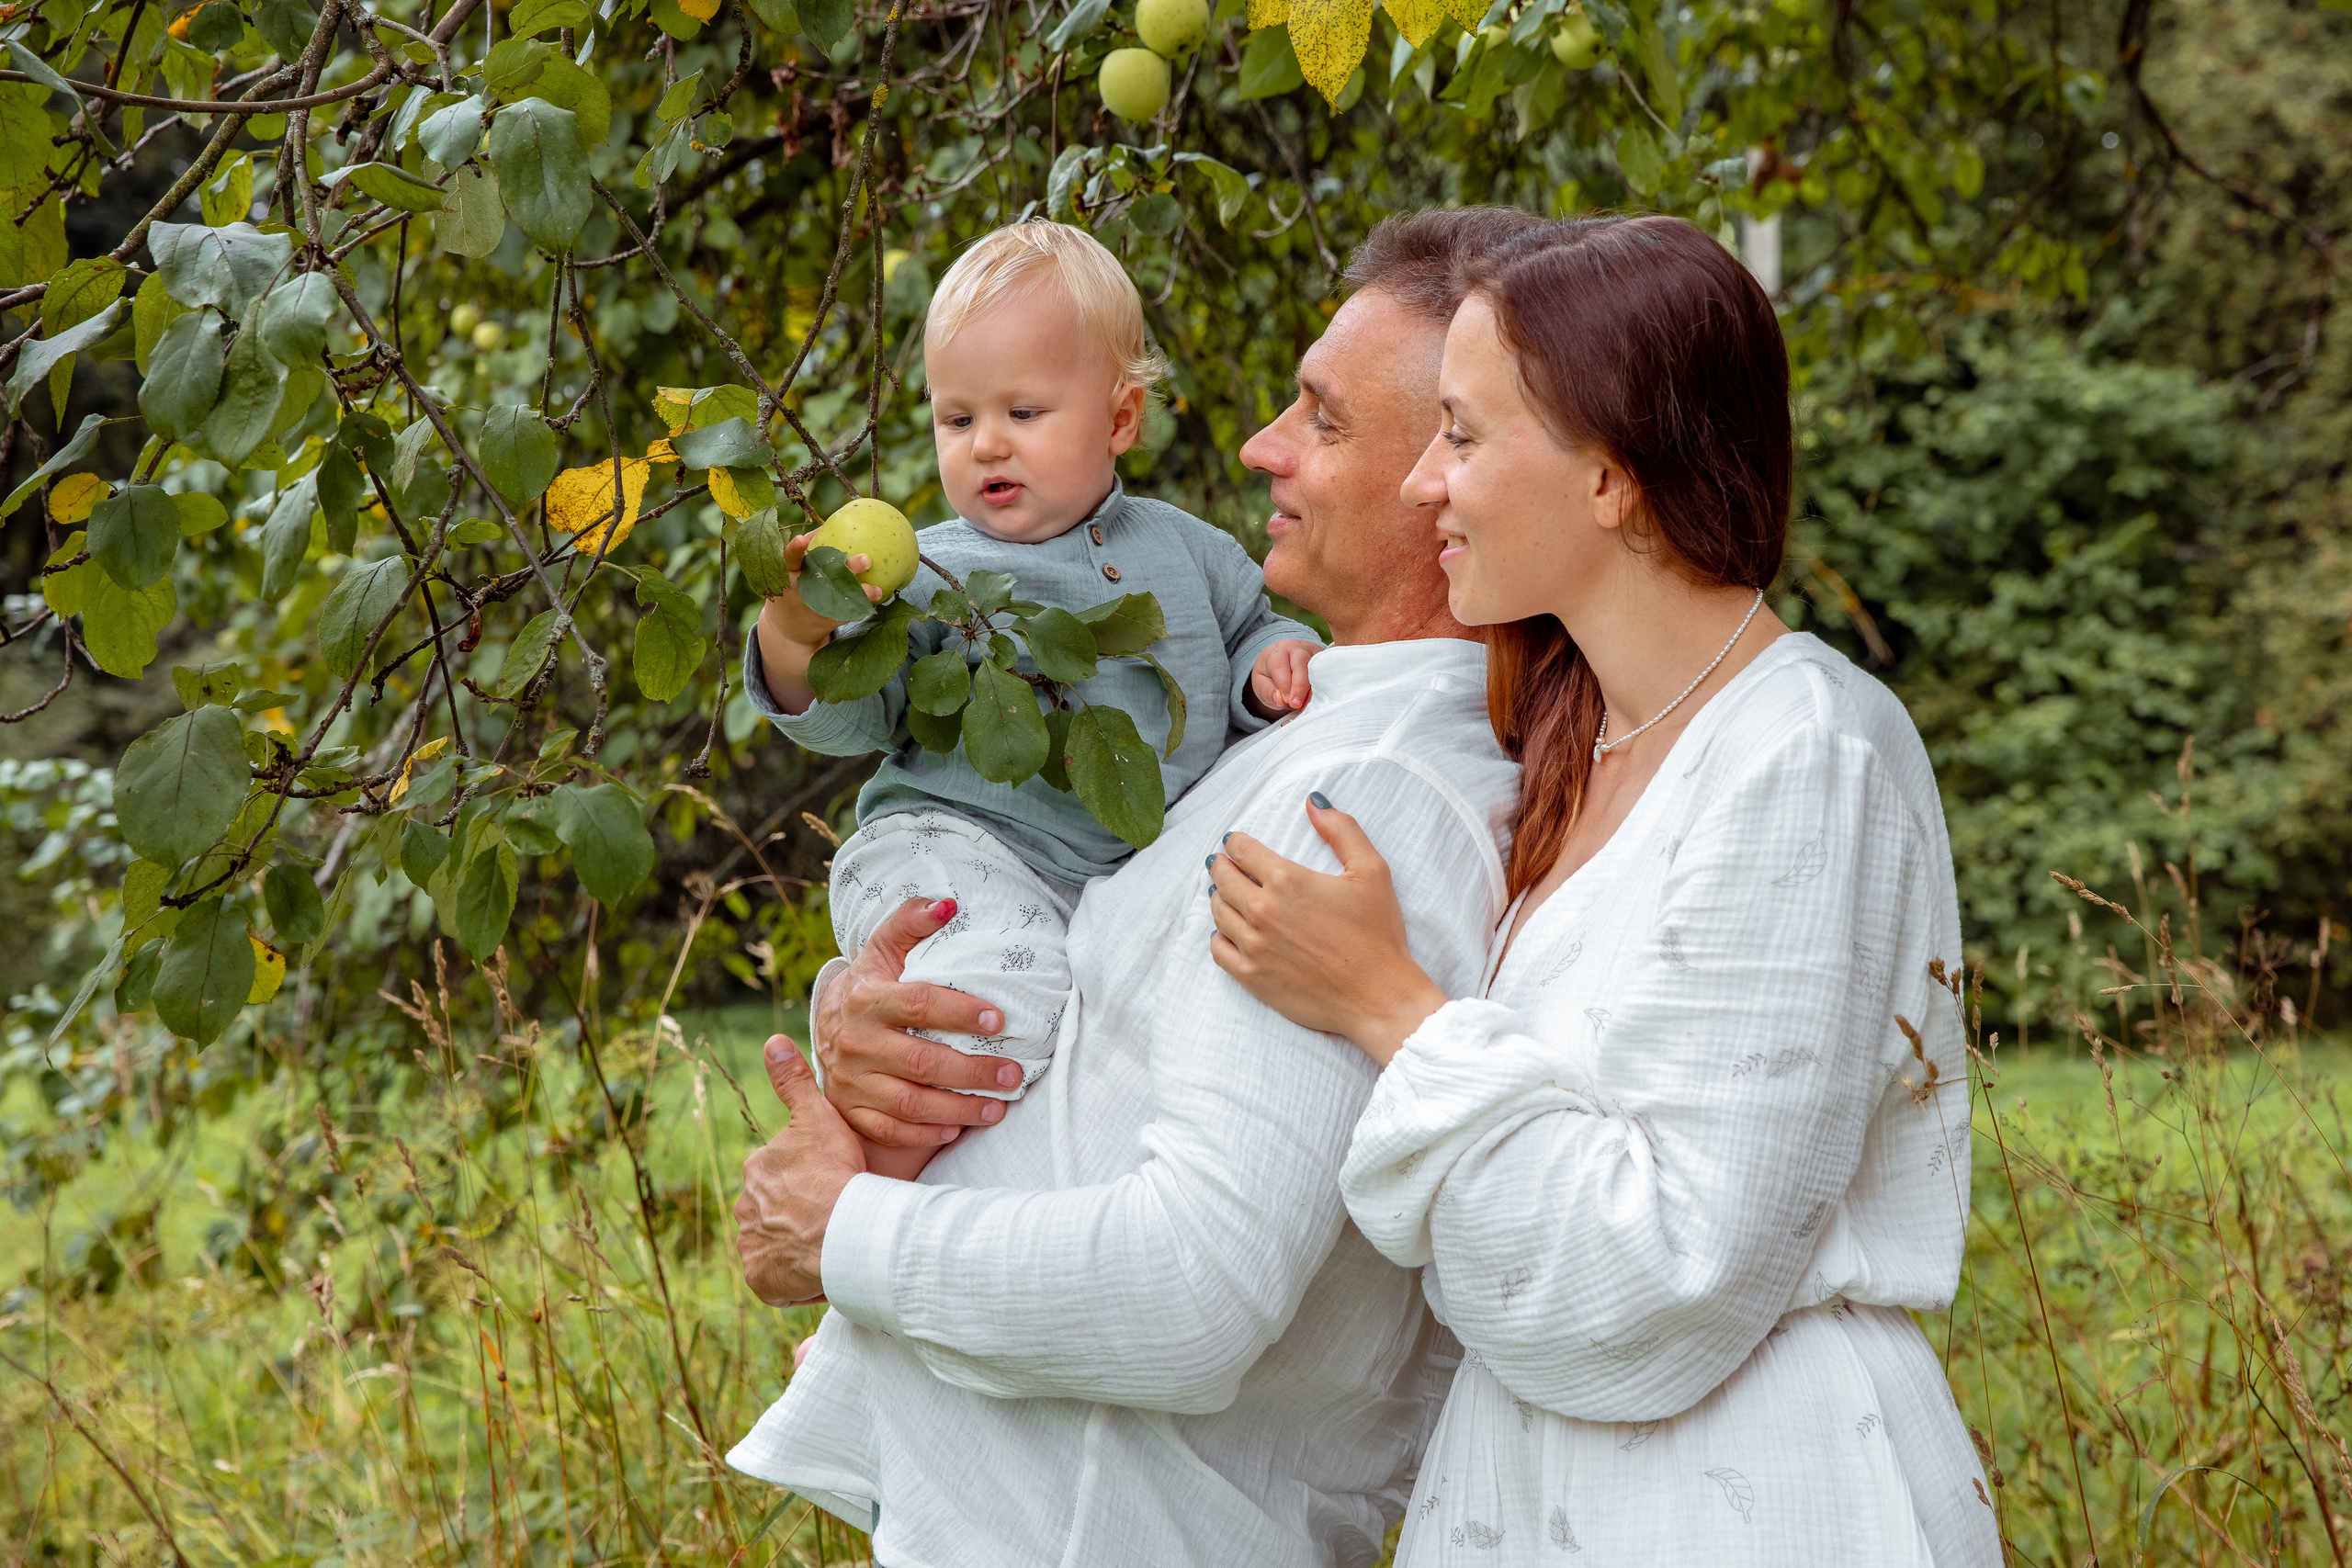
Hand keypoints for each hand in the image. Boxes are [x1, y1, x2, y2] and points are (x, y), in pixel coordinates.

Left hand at [735, 1035, 867, 1305]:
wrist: (843, 1230)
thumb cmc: (835, 1171)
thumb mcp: (818, 1117)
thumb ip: (794, 1081)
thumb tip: (772, 1040)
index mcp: (758, 1169)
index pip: (779, 1175)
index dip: (807, 1181)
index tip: (832, 1186)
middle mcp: (745, 1207)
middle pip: (773, 1210)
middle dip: (797, 1214)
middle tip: (833, 1217)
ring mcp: (751, 1246)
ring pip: (774, 1244)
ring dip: (794, 1246)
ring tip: (829, 1245)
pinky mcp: (760, 1279)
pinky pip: (774, 1279)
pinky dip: (792, 1278)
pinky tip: (818, 1270)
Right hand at [751, 534, 885, 713]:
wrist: (788, 626)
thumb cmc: (796, 583)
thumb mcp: (796, 567)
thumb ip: (811, 546)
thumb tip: (834, 520)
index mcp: (789, 571)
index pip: (789, 558)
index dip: (795, 549)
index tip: (802, 540)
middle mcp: (798, 589)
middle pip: (820, 578)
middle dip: (844, 570)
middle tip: (866, 559)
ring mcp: (810, 607)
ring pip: (836, 600)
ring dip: (859, 594)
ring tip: (878, 591)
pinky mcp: (823, 621)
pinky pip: (844, 613)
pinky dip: (861, 607)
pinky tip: (879, 598)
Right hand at [816, 897, 1026, 1153]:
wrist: (828, 1025)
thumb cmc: (872, 983)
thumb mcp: (885, 948)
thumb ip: (911, 922)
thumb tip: (948, 904)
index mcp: (866, 999)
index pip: (917, 1005)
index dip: (960, 1012)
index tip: (999, 1020)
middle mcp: (856, 1043)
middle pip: (921, 1062)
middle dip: (972, 1071)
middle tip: (1014, 1074)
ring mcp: (852, 1082)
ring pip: (910, 1104)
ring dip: (958, 1109)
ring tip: (999, 1107)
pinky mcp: (852, 1112)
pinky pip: (891, 1131)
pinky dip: (925, 1135)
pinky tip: (958, 1129)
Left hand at [1208, 794, 1448, 1064]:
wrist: (1379, 996)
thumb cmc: (1379, 934)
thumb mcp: (1372, 871)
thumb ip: (1341, 830)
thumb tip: (1313, 801)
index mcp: (1287, 881)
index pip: (1242, 850)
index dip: (1236, 842)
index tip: (1235, 842)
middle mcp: (1263, 911)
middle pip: (1222, 878)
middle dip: (1221, 866)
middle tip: (1223, 863)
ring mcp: (1253, 946)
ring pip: (1218, 912)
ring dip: (1219, 897)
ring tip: (1227, 893)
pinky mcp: (1251, 977)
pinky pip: (1218, 949)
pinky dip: (1219, 935)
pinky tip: (1229, 930)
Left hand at [1247, 638, 1319, 716]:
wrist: (1284, 664)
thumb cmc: (1271, 675)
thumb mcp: (1262, 684)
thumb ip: (1269, 692)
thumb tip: (1281, 699)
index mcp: (1277, 652)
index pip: (1279, 664)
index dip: (1283, 684)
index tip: (1286, 700)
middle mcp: (1297, 649)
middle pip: (1301, 661)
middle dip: (1299, 685)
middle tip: (1296, 704)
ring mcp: (1314, 653)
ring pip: (1317, 666)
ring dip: (1313, 688)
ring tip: (1305, 704)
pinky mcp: (1326, 661)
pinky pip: (1327, 672)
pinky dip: (1323, 687)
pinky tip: (1317, 700)